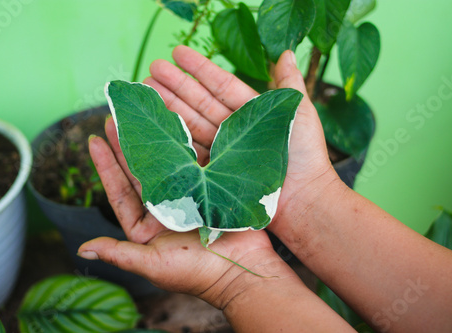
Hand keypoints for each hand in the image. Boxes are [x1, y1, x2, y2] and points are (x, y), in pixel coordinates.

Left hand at [78, 117, 288, 308]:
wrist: (243, 272)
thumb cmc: (196, 273)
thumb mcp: (153, 265)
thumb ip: (119, 254)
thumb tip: (82, 249)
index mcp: (147, 226)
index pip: (120, 192)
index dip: (106, 166)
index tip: (93, 140)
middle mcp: (164, 209)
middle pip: (140, 172)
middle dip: (126, 145)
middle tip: (114, 117)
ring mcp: (187, 197)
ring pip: (165, 163)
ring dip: (153, 140)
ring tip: (140, 116)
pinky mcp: (209, 188)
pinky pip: (192, 163)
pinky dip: (184, 145)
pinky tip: (174, 124)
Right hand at [144, 45, 339, 235]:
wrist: (304, 200)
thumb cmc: (306, 155)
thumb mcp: (299, 112)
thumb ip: (289, 83)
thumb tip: (284, 52)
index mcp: (251, 112)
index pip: (220, 85)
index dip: (199, 68)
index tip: (177, 52)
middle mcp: (233, 130)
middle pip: (199, 102)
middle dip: (175, 85)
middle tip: (150, 70)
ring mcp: (222, 151)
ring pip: (190, 124)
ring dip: (168, 106)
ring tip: (145, 89)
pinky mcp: (214, 173)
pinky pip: (191, 152)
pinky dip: (174, 138)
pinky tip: (156, 124)